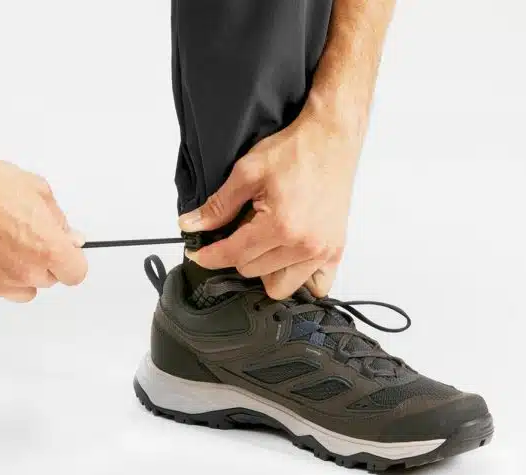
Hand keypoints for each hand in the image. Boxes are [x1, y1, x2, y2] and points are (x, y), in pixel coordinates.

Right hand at [0, 145, 87, 314]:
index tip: (63, 253)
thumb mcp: (38, 191)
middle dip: (43, 263)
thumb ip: (59, 221)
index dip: (70, 260)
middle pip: (48, 281)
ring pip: (21, 294)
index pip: (75, 273)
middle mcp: (25, 270)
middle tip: (25, 239)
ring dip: (18, 278)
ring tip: (4, 251)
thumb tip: (70, 237)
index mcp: (48, 249)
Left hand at [178, 111, 359, 298]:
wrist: (331, 138)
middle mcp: (304, 245)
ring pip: (279, 286)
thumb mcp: (247, 173)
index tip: (198, 255)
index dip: (209, 256)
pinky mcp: (336, 251)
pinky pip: (316, 286)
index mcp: (281, 226)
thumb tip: (190, 225)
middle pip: (252, 271)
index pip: (234, 254)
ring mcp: (323, 251)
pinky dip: (298, 279)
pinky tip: (288, 259)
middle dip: (239, 253)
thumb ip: (218, 206)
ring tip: (265, 243)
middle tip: (243, 228)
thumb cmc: (296, 150)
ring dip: (265, 269)